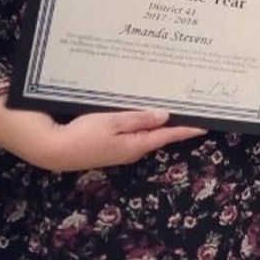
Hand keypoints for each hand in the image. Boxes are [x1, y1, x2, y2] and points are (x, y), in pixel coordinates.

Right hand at [0, 96, 205, 171]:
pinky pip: (133, 132)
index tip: (206, 123)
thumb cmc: (82, 134)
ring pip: (147, 133)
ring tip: (176, 109)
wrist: (53, 149)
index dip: (188, 128)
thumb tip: (166, 116)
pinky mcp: (110, 145)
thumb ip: (139, 118)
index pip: (169, 135)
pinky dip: (144, 123)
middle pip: (160, 134)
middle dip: (177, 124)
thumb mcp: (113, 122)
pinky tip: (146, 114)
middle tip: (194, 111)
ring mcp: (121, 149)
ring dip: (161, 123)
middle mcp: (133, 149)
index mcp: (137, 144)